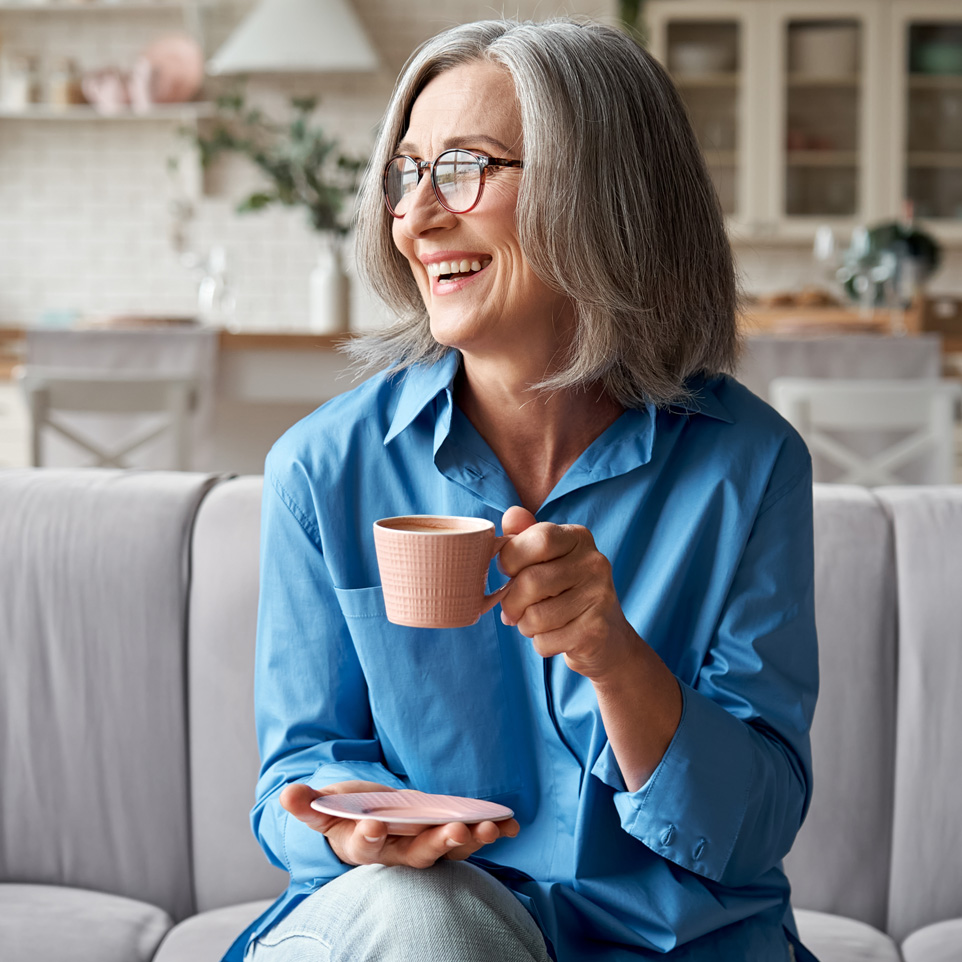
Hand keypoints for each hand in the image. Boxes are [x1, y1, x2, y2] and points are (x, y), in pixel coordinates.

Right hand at [279, 781, 519, 867]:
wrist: (367, 823)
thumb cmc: (345, 814)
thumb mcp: (324, 808)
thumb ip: (308, 804)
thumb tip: (286, 794)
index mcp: (364, 846)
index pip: (366, 847)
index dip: (370, 838)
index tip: (376, 826)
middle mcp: (398, 852)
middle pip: (418, 854)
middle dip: (437, 844)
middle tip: (455, 831)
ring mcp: (425, 846)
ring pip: (449, 849)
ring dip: (471, 840)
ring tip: (490, 828)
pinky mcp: (445, 836)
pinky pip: (470, 837)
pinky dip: (491, 832)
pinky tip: (511, 824)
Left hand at [498, 505, 638, 680]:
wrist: (607, 638)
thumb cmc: (565, 593)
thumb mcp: (547, 560)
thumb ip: (525, 536)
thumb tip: (511, 514)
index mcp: (579, 538)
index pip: (537, 539)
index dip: (511, 559)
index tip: (510, 572)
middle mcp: (595, 563)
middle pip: (530, 581)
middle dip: (511, 602)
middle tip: (514, 610)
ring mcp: (599, 597)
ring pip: (535, 616)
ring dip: (525, 626)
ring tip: (536, 623)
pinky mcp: (596, 631)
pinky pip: (545, 641)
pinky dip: (540, 643)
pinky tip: (555, 637)